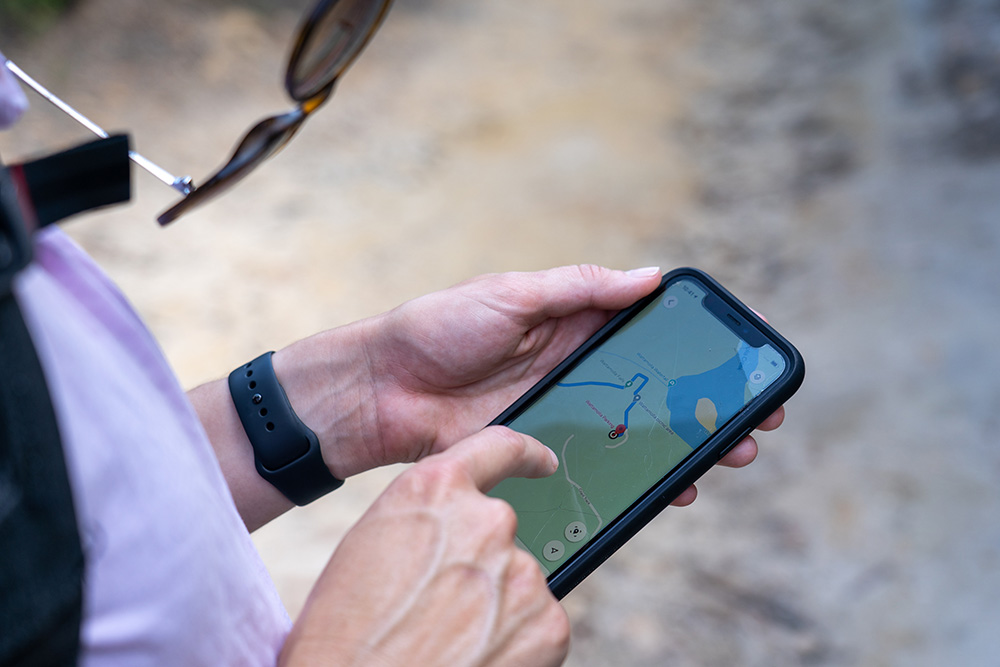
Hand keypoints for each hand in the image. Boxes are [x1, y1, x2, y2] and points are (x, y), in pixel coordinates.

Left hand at [272, 264, 782, 507]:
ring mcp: (563, 412)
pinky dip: (639, 474)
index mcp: (572, 321)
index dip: (697, 342)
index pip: (650, 329)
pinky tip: (673, 488)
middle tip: (756, 418)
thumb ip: (579, 288)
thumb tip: (652, 278)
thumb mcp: (511, 294)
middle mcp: (576, 368)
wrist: (381, 391)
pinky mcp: (543, 450)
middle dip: (708, 401)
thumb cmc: (437, 328)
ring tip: (731, 457)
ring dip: (686, 442)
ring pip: (638, 429)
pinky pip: (601, 464)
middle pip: (657, 386)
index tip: (743, 354)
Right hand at [280, 426, 569, 666]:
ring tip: (447, 642)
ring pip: (517, 583)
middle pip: (499, 533)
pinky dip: (515, 644)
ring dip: (494, 607)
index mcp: (433, 491)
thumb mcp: (369, 548)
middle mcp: (486, 519)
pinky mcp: (548, 622)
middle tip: (439, 607)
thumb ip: (425, 522)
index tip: (544, 461)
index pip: (497, 447)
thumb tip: (456, 533)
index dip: (525, 454)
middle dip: (479, 565)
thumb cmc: (344, 634)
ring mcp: (522, 571)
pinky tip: (475, 660)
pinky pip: (538, 624)